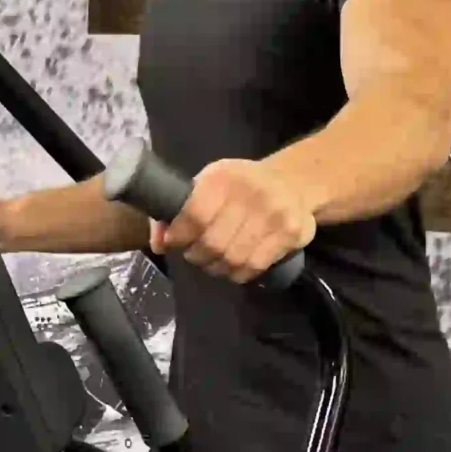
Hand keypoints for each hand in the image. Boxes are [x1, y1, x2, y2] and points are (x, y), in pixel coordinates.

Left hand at [156, 158, 315, 282]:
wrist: (292, 181)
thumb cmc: (240, 185)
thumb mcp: (209, 184)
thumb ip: (179, 209)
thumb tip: (159, 244)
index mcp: (224, 177)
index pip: (195, 214)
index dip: (180, 236)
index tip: (175, 242)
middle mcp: (252, 194)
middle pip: (214, 243)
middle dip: (197, 256)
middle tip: (195, 255)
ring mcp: (274, 214)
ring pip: (233, 259)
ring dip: (216, 268)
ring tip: (213, 263)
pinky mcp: (290, 233)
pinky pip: (254, 266)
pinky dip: (237, 274)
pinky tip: (233, 268)